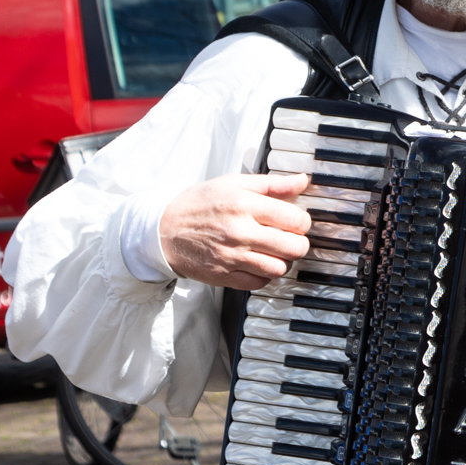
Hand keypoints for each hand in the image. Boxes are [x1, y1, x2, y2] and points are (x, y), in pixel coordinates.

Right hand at [159, 173, 312, 289]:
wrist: (162, 229)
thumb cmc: (199, 204)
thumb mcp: (234, 183)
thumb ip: (272, 184)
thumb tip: (302, 181)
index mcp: (244, 205)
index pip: (295, 219)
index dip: (302, 221)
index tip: (296, 221)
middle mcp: (239, 232)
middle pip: (293, 247)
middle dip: (299, 243)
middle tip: (291, 239)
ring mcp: (231, 257)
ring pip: (279, 268)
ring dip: (284, 261)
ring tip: (276, 252)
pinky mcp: (222, 275)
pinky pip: (258, 283)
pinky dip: (265, 275)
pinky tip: (259, 263)